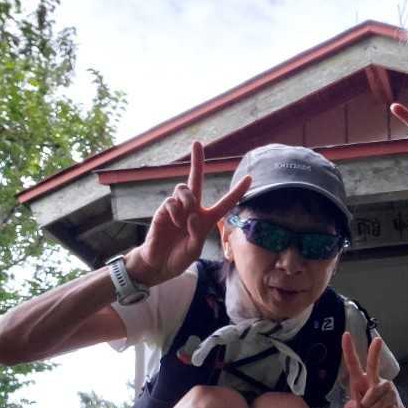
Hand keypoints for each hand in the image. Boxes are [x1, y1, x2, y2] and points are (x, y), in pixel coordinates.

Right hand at [126, 141, 252, 286]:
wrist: (158, 264)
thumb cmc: (179, 257)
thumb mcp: (194, 250)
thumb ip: (198, 233)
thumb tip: (194, 214)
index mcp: (206, 219)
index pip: (225, 203)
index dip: (237, 191)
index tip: (250, 177)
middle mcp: (192, 209)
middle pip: (195, 179)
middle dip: (197, 161)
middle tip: (197, 143)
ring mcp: (176, 208)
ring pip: (184, 188)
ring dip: (187, 200)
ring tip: (184, 217)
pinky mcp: (163, 210)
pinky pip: (171, 201)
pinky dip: (175, 211)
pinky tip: (174, 223)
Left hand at [342, 331, 398, 407]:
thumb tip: (356, 406)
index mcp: (359, 379)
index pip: (353, 362)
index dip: (348, 349)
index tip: (346, 335)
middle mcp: (373, 379)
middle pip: (374, 364)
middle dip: (375, 352)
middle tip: (378, 340)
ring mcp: (385, 387)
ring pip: (374, 392)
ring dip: (367, 405)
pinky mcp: (392, 396)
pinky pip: (381, 403)